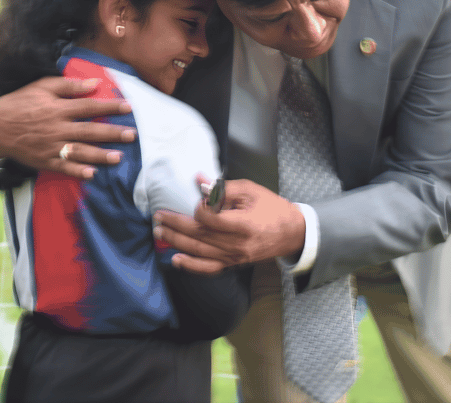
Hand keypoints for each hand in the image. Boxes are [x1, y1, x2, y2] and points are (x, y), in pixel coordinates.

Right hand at [0, 76, 135, 178]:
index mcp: (58, 109)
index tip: (128, 107)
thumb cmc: (21, 103)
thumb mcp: (41, 87)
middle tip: (132, 136)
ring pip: (79, 152)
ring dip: (99, 155)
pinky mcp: (44, 160)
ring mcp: (50, 147)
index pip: (89, 107)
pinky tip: (92, 174)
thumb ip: (69, 86)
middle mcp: (56, 128)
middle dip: (112, 134)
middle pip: (89, 131)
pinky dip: (77, 172)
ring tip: (118, 157)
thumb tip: (95, 83)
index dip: (110, 107)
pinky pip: (63, 167)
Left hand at [154, 179, 306, 274]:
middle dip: (175, 226)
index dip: (199, 210)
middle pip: (199, 236)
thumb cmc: (273, 208)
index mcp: (244, 224)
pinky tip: (176, 259)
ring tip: (160, 232)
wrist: (291, 232)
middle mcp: (237, 244)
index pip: (211, 220)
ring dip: (176, 242)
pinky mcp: (234, 264)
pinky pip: (208, 268)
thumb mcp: (251, 191)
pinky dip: (190, 265)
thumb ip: (224, 188)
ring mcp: (235, 257)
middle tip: (158, 217)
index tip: (197, 200)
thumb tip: (200, 182)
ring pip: (199, 252)